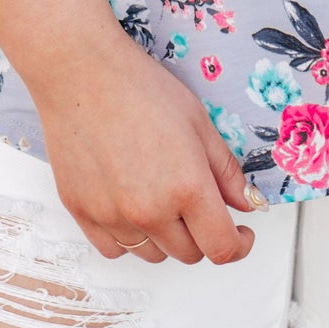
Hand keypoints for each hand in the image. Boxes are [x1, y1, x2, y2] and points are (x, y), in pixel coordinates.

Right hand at [29, 25, 267, 265]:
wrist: (81, 72)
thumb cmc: (140, 88)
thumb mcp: (199, 122)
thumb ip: (226, 171)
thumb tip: (247, 204)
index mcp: (186, 187)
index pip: (221, 248)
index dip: (239, 247)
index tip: (241, 235)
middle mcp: (149, 211)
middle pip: (189, 254)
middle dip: (203, 235)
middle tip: (200, 205)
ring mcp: (111, 216)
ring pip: (152, 255)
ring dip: (166, 238)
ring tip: (162, 198)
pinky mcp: (81, 213)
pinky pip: (113, 249)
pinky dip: (129, 238)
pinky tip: (131, 208)